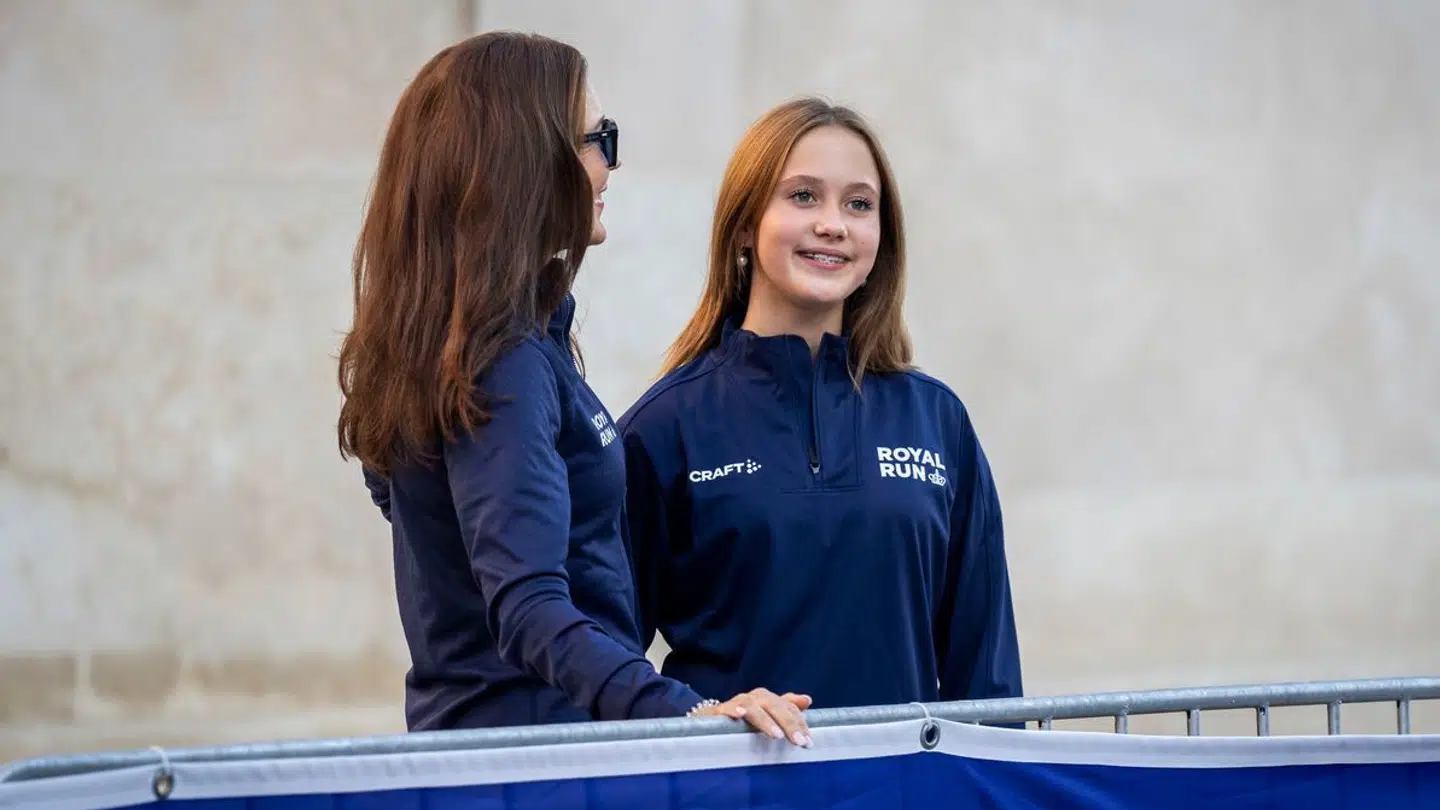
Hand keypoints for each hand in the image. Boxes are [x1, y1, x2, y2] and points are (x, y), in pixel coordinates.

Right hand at [694, 688, 813, 746]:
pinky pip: (725, 708)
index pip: (788, 707)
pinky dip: (733, 710)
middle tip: (799, 741)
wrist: (709, 720)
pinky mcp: (717, 712)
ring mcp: (736, 703)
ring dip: (765, 720)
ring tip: (776, 735)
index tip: (808, 742)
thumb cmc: (744, 721)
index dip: (799, 723)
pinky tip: (739, 714)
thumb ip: (787, 709)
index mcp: (768, 700)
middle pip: (774, 705)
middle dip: (788, 723)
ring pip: (753, 707)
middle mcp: (754, 698)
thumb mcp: (767, 715)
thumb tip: (807, 700)